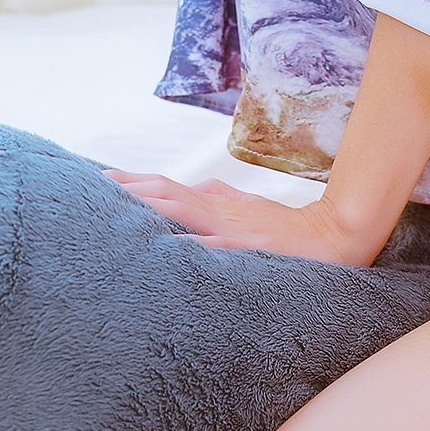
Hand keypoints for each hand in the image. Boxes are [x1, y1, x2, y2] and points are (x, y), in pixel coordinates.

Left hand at [102, 169, 377, 266]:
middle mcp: (219, 213)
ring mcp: (234, 231)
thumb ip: (220, 198)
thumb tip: (195, 187)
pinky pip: (220, 249)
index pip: (166, 188)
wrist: (335, 236)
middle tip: (94, 187)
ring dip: (153, 208)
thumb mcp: (247, 209)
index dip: (133, 183)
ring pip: (187, 213)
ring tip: (119, 204)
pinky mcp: (252, 250)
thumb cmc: (287, 228)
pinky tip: (177, 250)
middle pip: (167, 195)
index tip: (100, 179)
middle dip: (130, 190)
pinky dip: (197, 248)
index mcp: (215, 205)